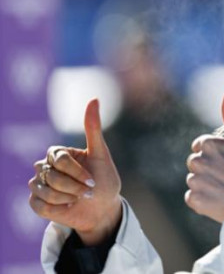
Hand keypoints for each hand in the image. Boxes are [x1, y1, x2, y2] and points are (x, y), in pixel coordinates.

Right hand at [28, 99, 121, 245]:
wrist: (102, 208)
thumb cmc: (104, 180)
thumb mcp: (101, 154)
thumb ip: (93, 128)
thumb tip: (94, 99)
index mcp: (59, 153)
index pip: (60, 159)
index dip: (77, 172)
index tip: (92, 180)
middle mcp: (45, 166)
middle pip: (51, 176)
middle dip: (74, 186)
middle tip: (87, 191)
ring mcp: (39, 184)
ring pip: (44, 191)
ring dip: (67, 197)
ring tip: (78, 198)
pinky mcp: (36, 202)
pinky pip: (39, 205)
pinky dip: (57, 208)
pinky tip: (68, 206)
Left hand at [185, 89, 223, 222]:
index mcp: (209, 144)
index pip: (201, 145)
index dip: (216, 153)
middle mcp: (198, 161)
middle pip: (196, 161)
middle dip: (209, 167)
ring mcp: (195, 181)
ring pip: (194, 179)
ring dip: (206, 183)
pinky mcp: (194, 200)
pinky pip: (192, 196)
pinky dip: (203, 199)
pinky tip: (219, 199)